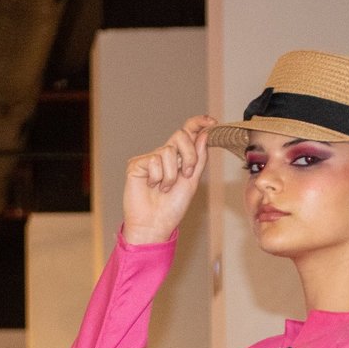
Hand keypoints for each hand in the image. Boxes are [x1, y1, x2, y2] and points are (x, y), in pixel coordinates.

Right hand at [123, 115, 218, 245]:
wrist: (155, 224)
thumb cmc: (173, 207)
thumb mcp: (192, 181)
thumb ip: (199, 158)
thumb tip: (205, 134)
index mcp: (178, 157)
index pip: (188, 132)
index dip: (199, 123)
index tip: (212, 122)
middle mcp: (163, 155)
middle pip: (180, 135)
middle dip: (189, 155)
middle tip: (186, 174)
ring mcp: (149, 159)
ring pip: (168, 151)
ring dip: (171, 174)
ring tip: (164, 188)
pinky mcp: (136, 165)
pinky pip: (153, 161)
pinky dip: (157, 177)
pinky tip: (151, 187)